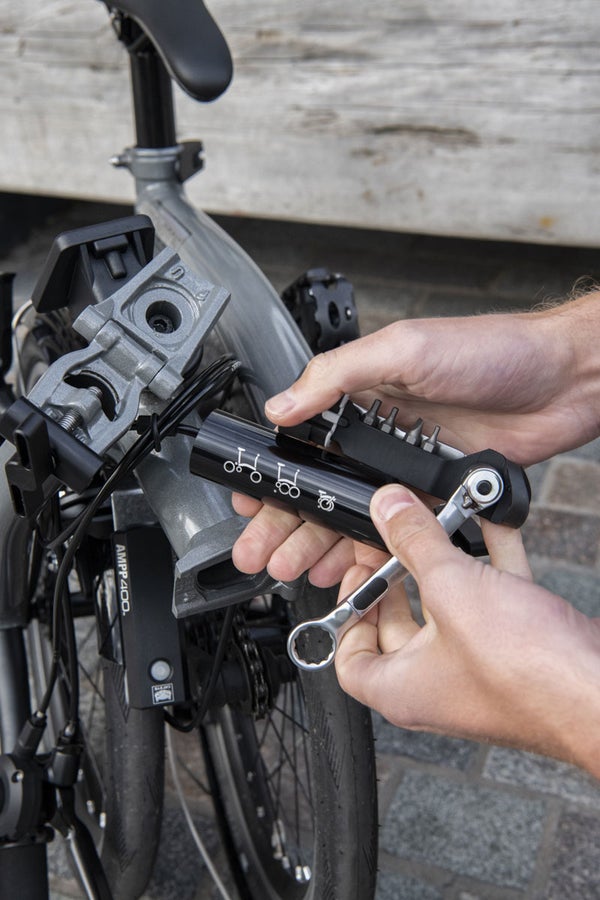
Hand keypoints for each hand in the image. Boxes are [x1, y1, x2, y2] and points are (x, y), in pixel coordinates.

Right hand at [232, 296, 599, 584]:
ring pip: (353, 512)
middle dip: (284, 520)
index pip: (302, 437)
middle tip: (258, 551)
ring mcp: (408, 464)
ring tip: (292, 567)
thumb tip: (283, 403)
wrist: (563, 379)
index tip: (248, 498)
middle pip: (321, 485)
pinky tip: (346, 566)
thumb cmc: (493, 349)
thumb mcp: (404, 349)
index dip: (274, 470)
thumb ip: (338, 374)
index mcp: (363, 392)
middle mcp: (381, 432)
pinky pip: (396, 527)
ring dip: (320, 541)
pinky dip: (368, 548)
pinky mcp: (438, 489)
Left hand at [335, 484, 599, 775]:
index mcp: (403, 688)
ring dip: (446, 559)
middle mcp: (438, 682)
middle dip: (397, 574)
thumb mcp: (453, 590)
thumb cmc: (529, 673)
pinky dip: (489, 560)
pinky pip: (492, 597)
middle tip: (393, 535)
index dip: (347, 613)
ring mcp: (479, 666)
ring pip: (450, 606)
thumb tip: (387, 508)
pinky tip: (491, 521)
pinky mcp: (518, 648)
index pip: (350, 660)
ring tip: (439, 517)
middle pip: (399, 625)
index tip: (358, 573)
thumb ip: (416, 542)